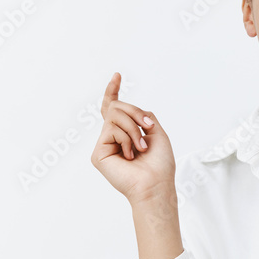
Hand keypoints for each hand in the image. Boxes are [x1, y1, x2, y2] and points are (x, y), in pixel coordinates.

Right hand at [90, 72, 175, 203]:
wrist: (156, 183)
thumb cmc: (160, 164)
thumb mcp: (157, 132)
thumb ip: (142, 115)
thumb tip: (128, 109)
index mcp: (126, 133)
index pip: (114, 109)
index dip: (113, 91)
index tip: (117, 76)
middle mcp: (113, 138)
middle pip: (116, 107)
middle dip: (135, 113)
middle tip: (148, 127)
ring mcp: (104, 145)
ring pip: (114, 115)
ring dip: (133, 128)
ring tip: (141, 147)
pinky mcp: (98, 153)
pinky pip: (111, 129)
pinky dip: (126, 139)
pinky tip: (130, 155)